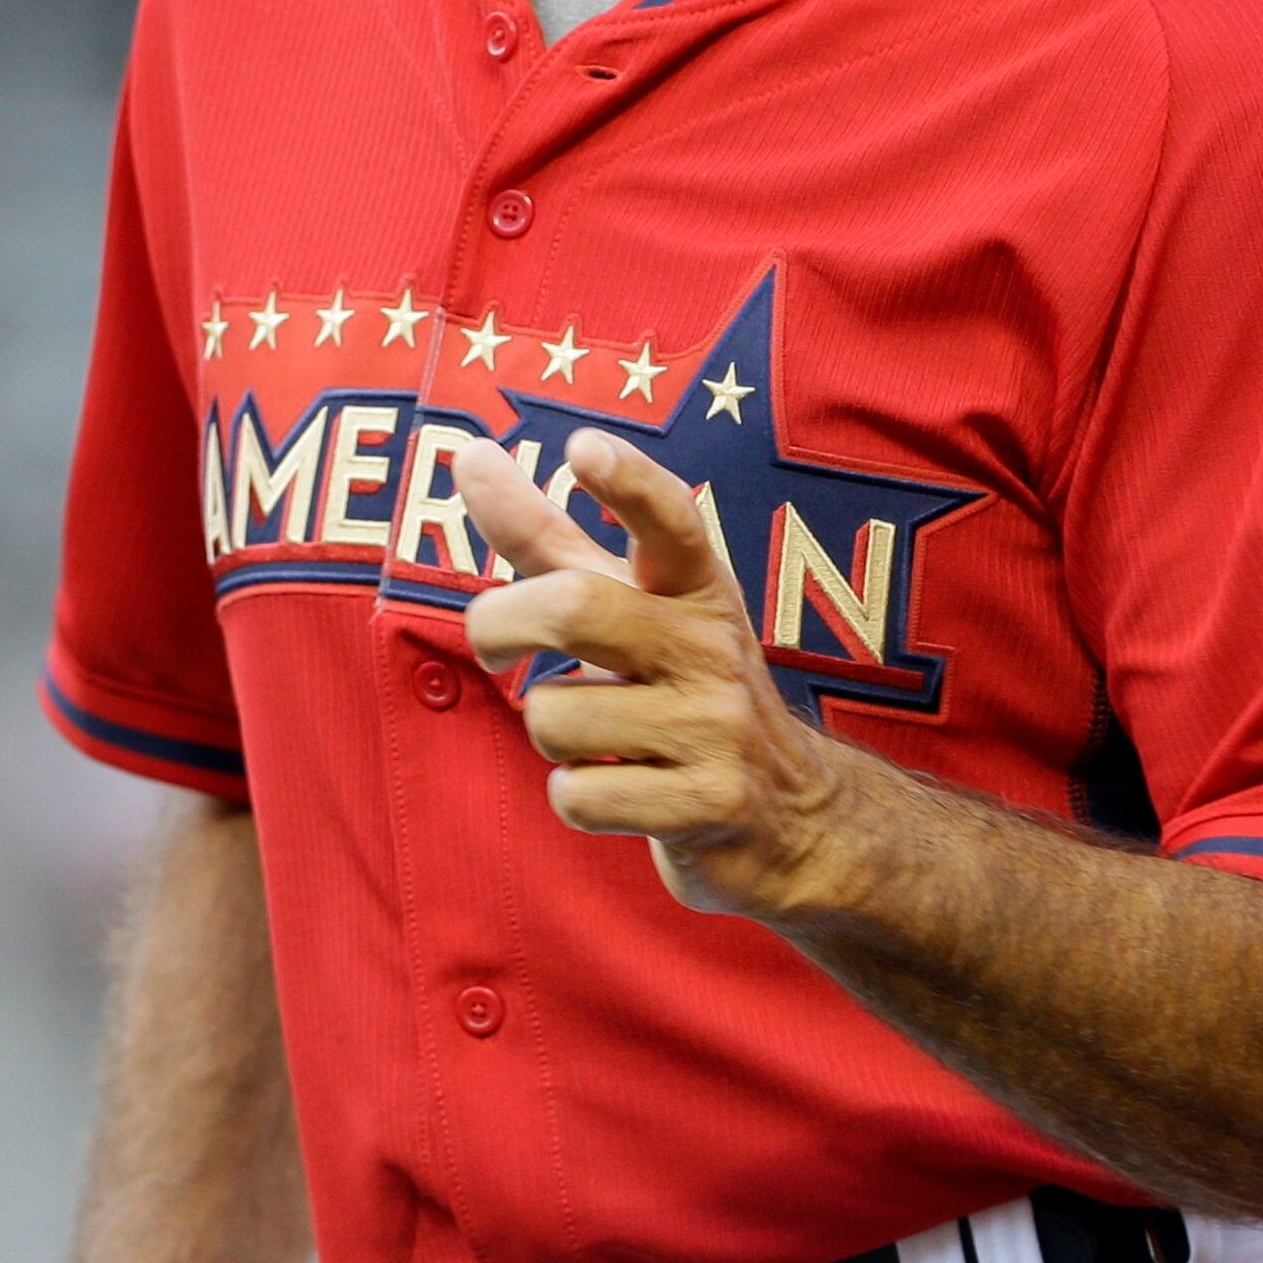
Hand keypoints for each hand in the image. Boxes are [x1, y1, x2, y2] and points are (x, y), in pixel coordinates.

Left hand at [459, 430, 877, 918]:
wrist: (793, 815)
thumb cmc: (681, 685)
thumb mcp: (632, 604)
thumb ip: (548, 536)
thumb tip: (469, 454)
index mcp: (696, 587)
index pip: (671, 521)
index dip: (628, 482)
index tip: (582, 448)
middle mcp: (713, 647)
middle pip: (574, 608)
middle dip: (501, 623)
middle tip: (494, 643)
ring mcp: (716, 727)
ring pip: (554, 716)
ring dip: (548, 731)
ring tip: (594, 735)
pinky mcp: (707, 803)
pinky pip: (577, 794)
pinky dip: (576, 795)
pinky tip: (617, 787)